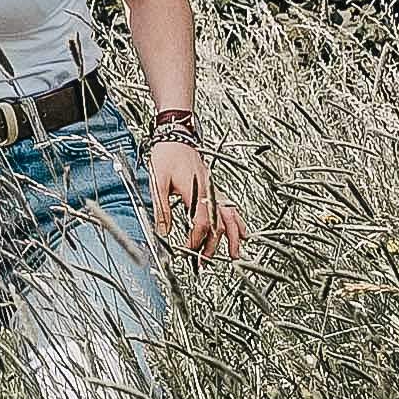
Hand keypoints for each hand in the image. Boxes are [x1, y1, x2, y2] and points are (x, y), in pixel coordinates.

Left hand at [150, 142, 245, 261]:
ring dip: (232, 238)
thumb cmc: (166, 155)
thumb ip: (161, 207)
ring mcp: (215, 190)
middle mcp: (210, 192)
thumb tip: (163, 232)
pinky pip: (231, 209)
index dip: (195, 240)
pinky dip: (237, 223)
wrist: (176, 136)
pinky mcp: (214, 189)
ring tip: (233, 256)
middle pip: (219, 224)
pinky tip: (242, 234)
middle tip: (204, 263)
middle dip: (213, 246)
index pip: (201, 222)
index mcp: (196, 191)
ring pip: (230, 217)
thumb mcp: (157, 181)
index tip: (187, 251)